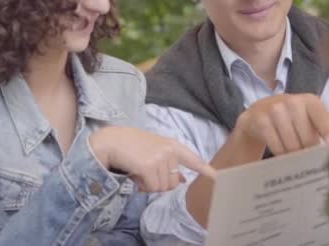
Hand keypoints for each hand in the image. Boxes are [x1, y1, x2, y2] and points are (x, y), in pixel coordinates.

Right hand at [89, 126, 215, 191]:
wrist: (110, 141)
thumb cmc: (130, 145)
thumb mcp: (153, 150)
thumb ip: (169, 163)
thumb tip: (182, 181)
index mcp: (172, 145)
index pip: (192, 159)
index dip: (205, 170)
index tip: (218, 177)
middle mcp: (169, 151)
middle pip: (173, 182)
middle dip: (159, 183)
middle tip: (145, 173)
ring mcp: (160, 158)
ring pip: (161, 187)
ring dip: (148, 185)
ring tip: (138, 170)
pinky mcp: (149, 166)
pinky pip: (151, 188)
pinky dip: (142, 186)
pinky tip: (135, 174)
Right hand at [233, 94, 328, 155]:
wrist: (258, 113)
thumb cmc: (292, 119)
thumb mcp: (310, 118)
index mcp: (310, 101)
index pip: (322, 118)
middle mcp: (292, 101)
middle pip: (307, 138)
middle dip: (308, 151)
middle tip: (307, 157)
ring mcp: (274, 110)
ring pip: (291, 145)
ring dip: (294, 155)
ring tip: (295, 155)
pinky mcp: (260, 120)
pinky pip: (276, 146)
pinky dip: (281, 154)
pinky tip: (282, 153)